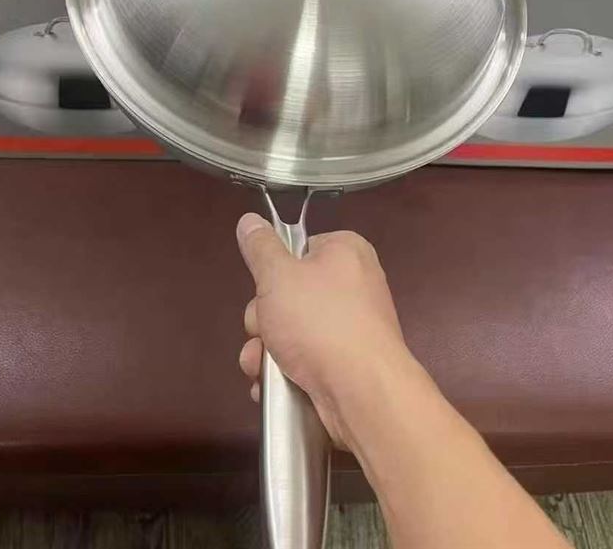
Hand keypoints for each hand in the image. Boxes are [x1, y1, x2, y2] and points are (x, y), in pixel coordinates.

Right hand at [236, 213, 410, 449]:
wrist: (362, 392)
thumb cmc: (320, 323)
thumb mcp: (278, 275)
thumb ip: (261, 248)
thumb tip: (250, 220)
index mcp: (346, 252)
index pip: (298, 249)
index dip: (275, 270)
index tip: (265, 288)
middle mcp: (353, 285)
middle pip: (289, 293)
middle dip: (264, 318)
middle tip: (262, 330)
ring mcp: (352, 327)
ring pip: (292, 330)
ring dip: (267, 348)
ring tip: (261, 365)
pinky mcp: (347, 363)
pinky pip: (306, 358)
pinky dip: (285, 369)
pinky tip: (270, 384)